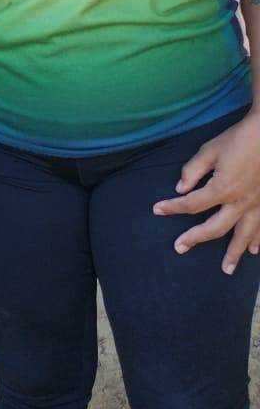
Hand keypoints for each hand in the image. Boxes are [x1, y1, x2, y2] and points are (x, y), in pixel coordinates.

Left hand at [153, 111, 259, 272]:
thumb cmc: (239, 139)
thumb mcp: (210, 150)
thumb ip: (192, 170)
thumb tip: (180, 189)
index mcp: (223, 188)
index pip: (191, 204)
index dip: (172, 207)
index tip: (158, 209)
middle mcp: (240, 202)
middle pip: (214, 228)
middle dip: (195, 239)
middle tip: (179, 248)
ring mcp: (257, 204)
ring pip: (244, 235)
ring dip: (234, 253)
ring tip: (226, 269)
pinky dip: (258, 241)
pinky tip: (254, 251)